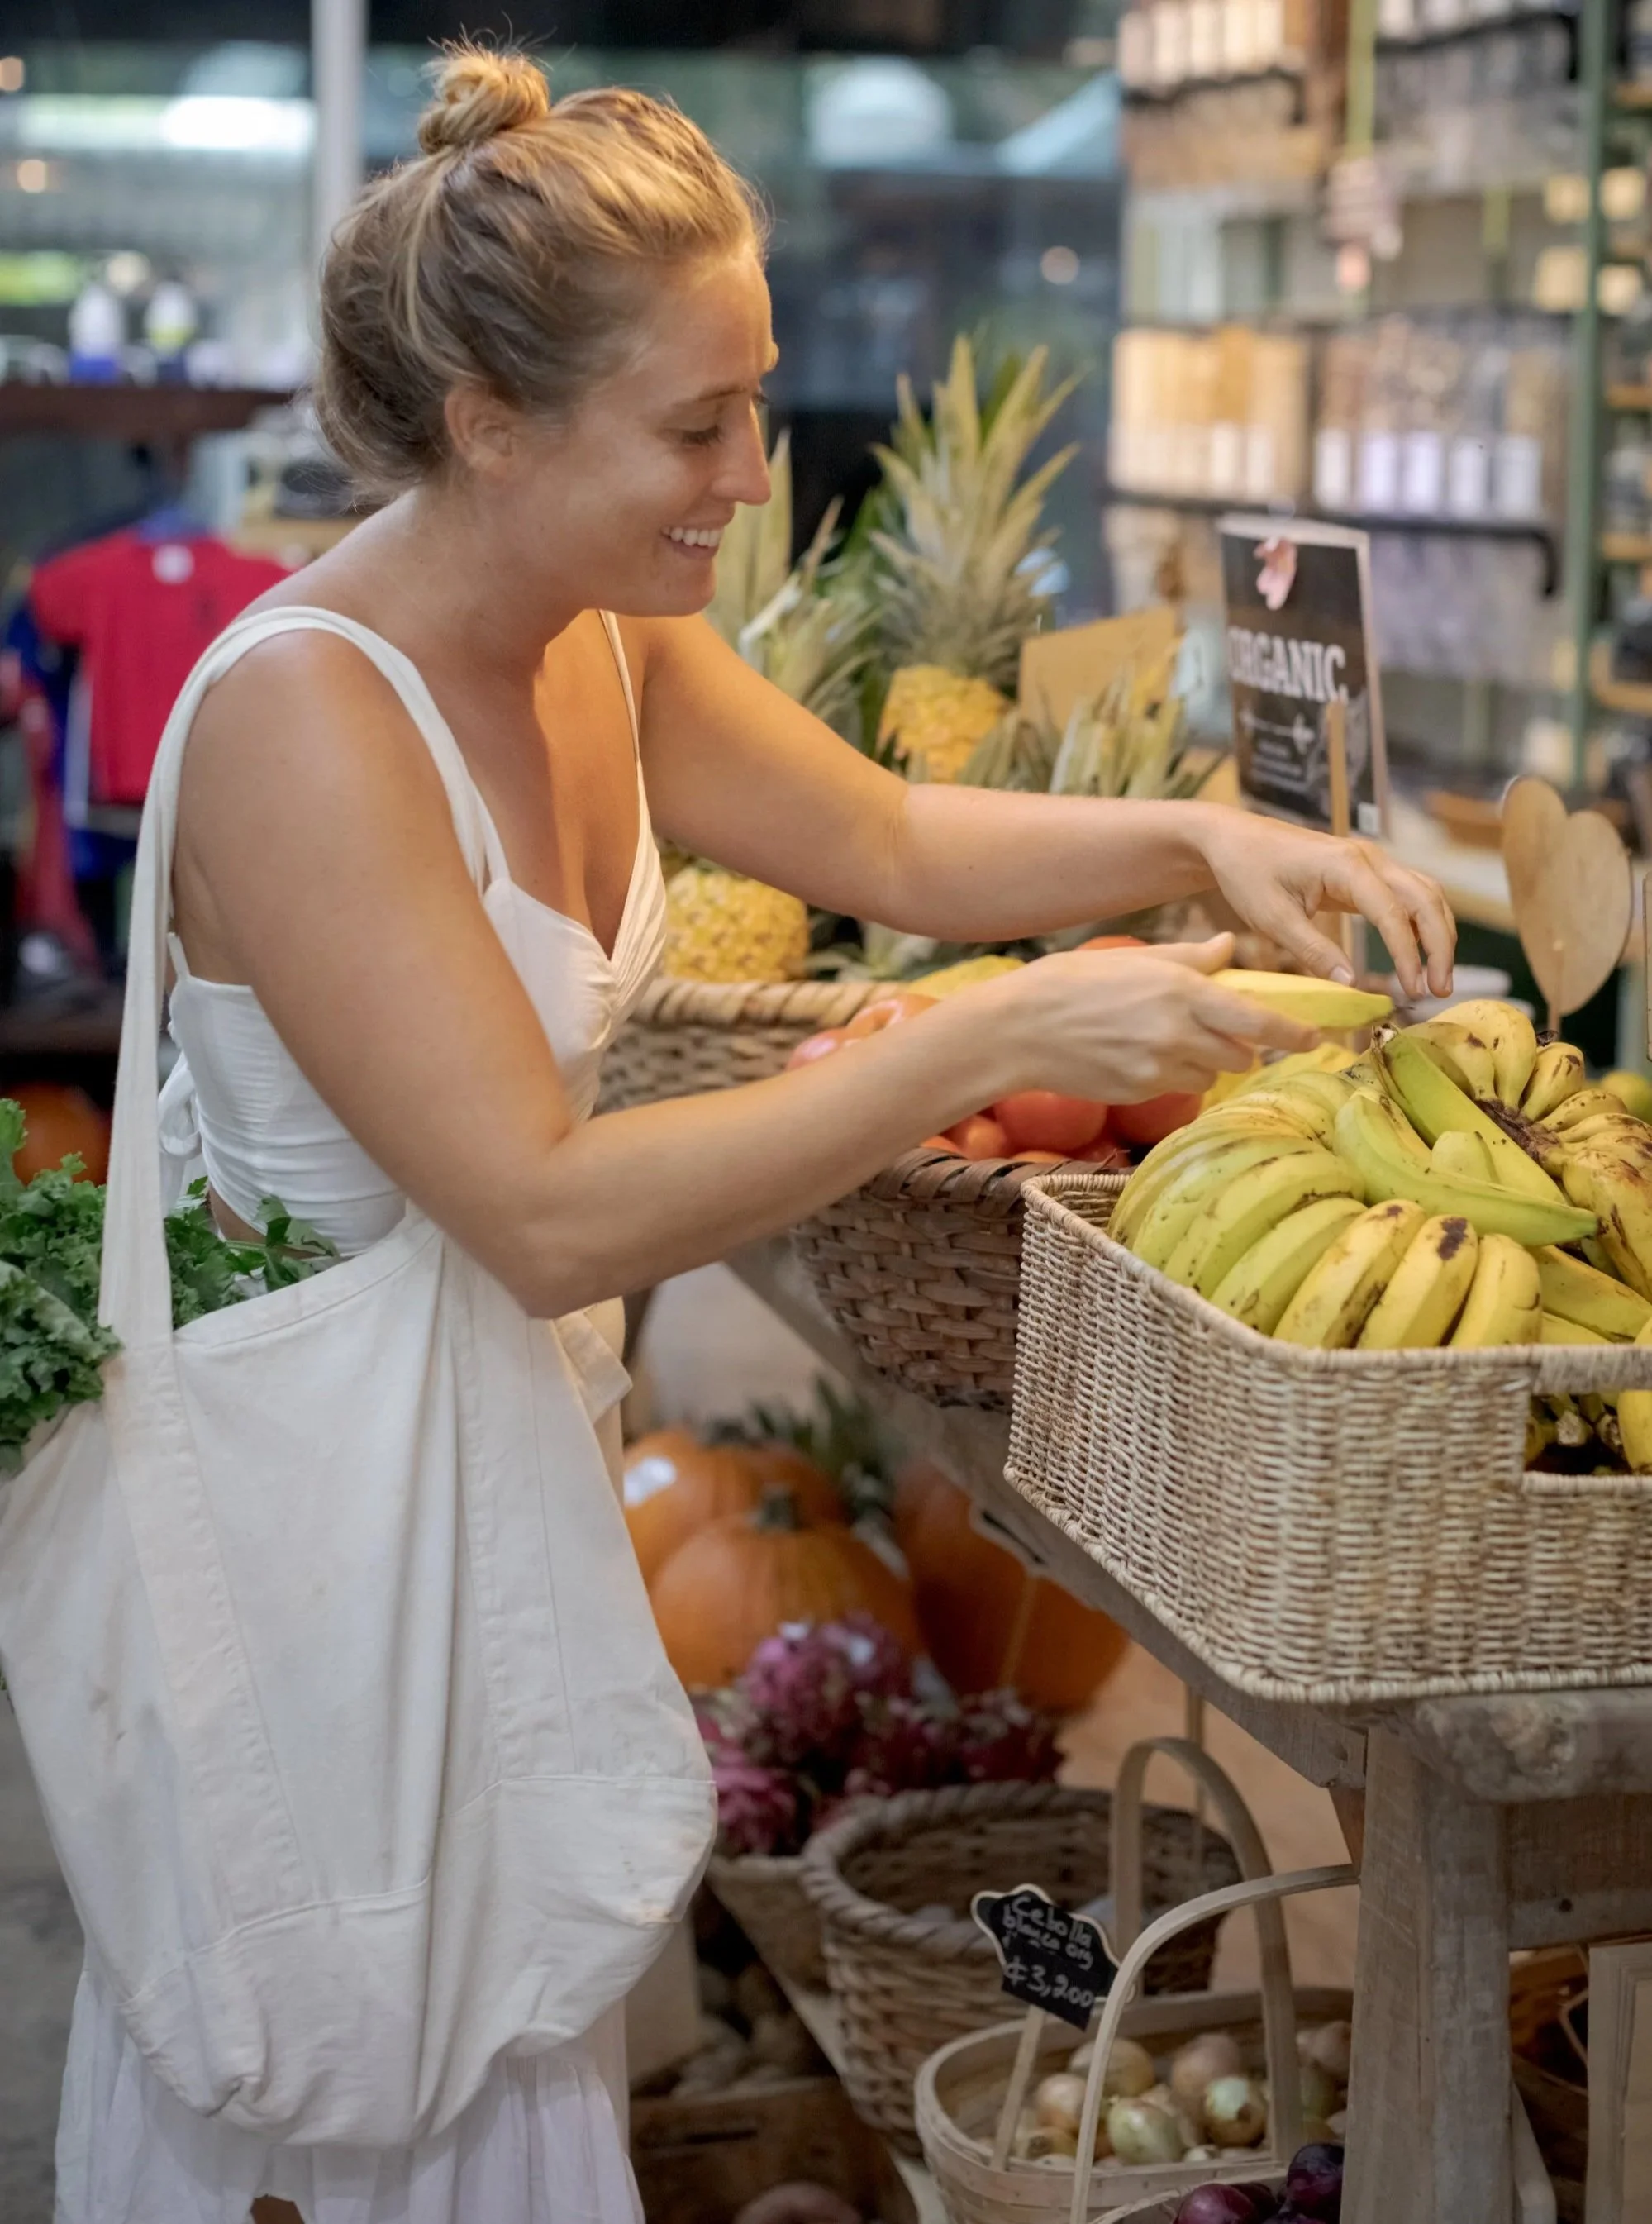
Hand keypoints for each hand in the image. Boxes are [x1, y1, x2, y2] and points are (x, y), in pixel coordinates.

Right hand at [989, 934, 1319, 1103]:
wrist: (1018, 1029)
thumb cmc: (1072, 983)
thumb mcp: (1134, 958)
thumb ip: (1191, 958)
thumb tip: (1230, 947)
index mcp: (1183, 992)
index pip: (1260, 1021)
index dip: (1294, 1033)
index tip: (1314, 1038)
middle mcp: (1178, 1034)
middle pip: (1242, 1055)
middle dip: (1242, 1047)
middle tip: (1223, 1032)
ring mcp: (1158, 1069)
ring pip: (1210, 1075)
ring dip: (1206, 1062)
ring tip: (1169, 1040)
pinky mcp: (1139, 1093)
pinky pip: (1175, 1088)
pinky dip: (1172, 1074)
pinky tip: (1138, 1054)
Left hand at [1195, 808, 1454, 1000]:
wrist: (1232, 839)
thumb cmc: (1247, 872)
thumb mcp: (1272, 919)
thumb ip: (1313, 951)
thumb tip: (1352, 985)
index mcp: (1346, 865)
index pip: (1392, 912)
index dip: (1407, 954)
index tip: (1412, 990)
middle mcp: (1368, 858)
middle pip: (1426, 899)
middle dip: (1439, 946)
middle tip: (1439, 991)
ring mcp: (1371, 862)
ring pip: (1425, 894)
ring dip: (1437, 935)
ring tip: (1435, 980)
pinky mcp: (1365, 873)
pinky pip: (1407, 896)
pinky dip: (1419, 925)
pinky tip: (1417, 958)